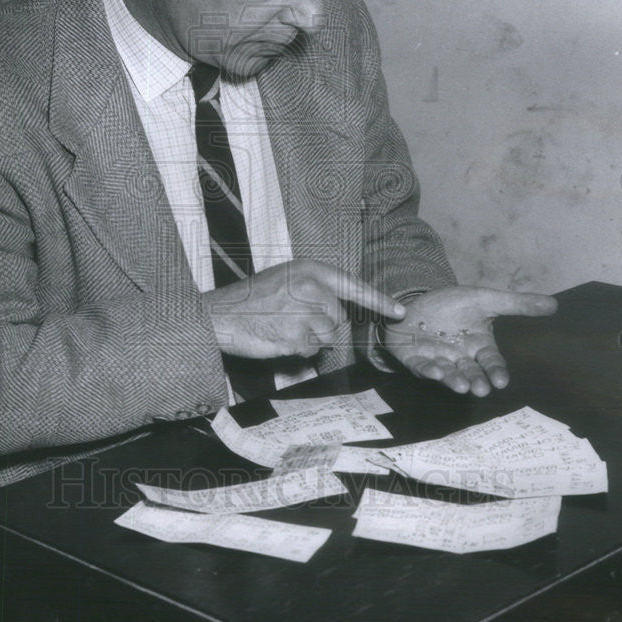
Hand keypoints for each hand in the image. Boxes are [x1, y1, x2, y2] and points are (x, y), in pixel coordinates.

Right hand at [201, 260, 404, 359]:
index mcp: (309, 270)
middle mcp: (310, 288)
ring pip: (327, 337)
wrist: (220, 314)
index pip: (352, 286)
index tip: (400, 312)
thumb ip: (314, 290)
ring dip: (309, 339)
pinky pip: (311, 350)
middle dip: (321, 326)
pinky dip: (298, 350)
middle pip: (338, 319)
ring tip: (283, 327)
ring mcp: (303, 312)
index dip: (379, 301)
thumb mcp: (285, 280)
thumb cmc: (252, 300)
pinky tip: (278, 338)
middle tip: (291, 319)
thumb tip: (338, 314)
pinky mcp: (295, 335)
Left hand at [379, 286, 556, 396]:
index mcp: (478, 346)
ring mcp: (438, 360)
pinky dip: (428, 370)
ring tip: (462, 387)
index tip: (501, 381)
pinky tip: (435, 372)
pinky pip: (423, 367)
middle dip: (476, 381)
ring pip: (449, 374)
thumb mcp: (485, 300)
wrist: (418, 301)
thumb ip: (516, 304)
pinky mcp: (416, 360)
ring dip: (454, 380)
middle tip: (481, 389)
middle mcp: (460, 358)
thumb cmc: (453, 304)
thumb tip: (554, 304)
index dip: (496, 371)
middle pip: (471, 372)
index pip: (491, 362)